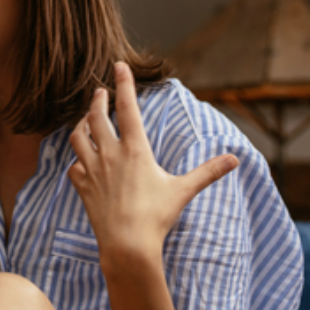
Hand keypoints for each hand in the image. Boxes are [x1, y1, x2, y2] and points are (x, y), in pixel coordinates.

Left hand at [67, 62, 238, 267]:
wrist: (127, 244)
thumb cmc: (156, 217)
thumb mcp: (183, 190)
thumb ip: (207, 172)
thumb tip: (235, 159)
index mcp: (135, 150)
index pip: (128, 108)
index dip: (124, 83)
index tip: (119, 65)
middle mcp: (110, 154)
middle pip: (97, 117)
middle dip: (98, 100)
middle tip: (100, 91)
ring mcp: (92, 170)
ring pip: (78, 137)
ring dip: (81, 124)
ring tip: (86, 119)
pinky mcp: (81, 186)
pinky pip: (73, 167)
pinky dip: (77, 159)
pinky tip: (81, 160)